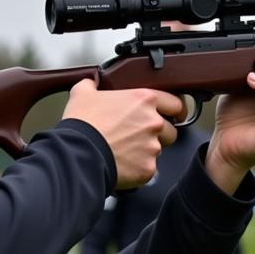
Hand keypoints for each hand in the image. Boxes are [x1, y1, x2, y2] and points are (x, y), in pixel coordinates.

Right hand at [64, 79, 184, 189]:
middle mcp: (154, 122)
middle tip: (138, 136)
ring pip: (157, 150)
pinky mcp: (147, 168)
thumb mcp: (83, 94)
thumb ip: (92, 85)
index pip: (175, 103)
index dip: (174, 110)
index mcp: (144, 100)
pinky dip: (137, 169)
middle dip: (159, 134)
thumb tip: (90, 84)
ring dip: (145, 151)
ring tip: (125, 151)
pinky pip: (147, 169)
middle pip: (170, 130)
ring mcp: (153, 147)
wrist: (78, 153)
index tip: (174, 115)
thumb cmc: (83, 124)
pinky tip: (122, 165)